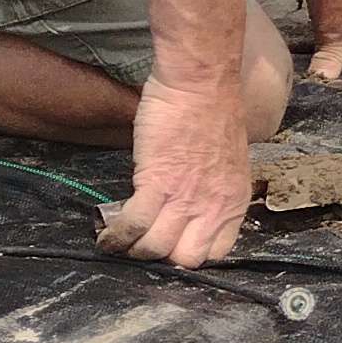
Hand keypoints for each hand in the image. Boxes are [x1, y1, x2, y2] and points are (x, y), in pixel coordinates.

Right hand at [98, 75, 256, 267]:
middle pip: (187, 259)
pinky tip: (107, 234)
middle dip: (162, 258)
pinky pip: (134, 225)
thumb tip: (186, 207)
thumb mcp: (225, 163)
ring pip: (157, 249)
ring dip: (134, 249)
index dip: (190, 251)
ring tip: (120, 240)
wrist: (201, 83)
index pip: (217, 251)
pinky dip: (117, 236)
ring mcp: (186, 197)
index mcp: (234, 201)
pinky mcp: (157, 182)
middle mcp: (214, 205)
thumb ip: (211, 191)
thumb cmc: (212, 112)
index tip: (172, 244)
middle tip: (143, 242)